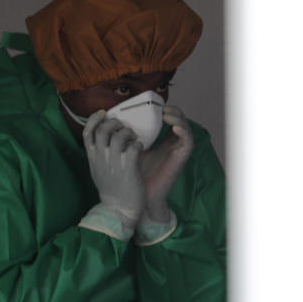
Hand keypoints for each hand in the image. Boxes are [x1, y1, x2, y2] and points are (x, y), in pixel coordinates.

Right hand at [83, 111, 145, 227]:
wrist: (118, 210)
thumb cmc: (111, 189)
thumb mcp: (97, 170)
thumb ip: (97, 154)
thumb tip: (100, 137)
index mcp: (92, 158)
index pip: (87, 133)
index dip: (94, 119)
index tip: (103, 113)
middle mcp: (101, 159)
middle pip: (103, 130)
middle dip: (114, 122)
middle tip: (123, 126)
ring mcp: (114, 164)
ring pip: (119, 136)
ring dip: (128, 132)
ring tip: (133, 137)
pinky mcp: (129, 169)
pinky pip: (134, 147)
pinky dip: (138, 144)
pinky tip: (139, 148)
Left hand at [138, 106, 193, 221]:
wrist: (139, 196)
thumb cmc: (133, 174)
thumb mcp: (130, 149)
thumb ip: (128, 135)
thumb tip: (114, 117)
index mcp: (162, 140)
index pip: (168, 118)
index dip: (162, 108)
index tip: (149, 105)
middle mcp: (172, 143)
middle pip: (178, 119)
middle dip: (171, 110)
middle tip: (160, 108)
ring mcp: (178, 150)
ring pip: (185, 127)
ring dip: (178, 118)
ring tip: (166, 115)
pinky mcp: (182, 158)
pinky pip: (188, 141)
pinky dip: (184, 131)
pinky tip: (174, 127)